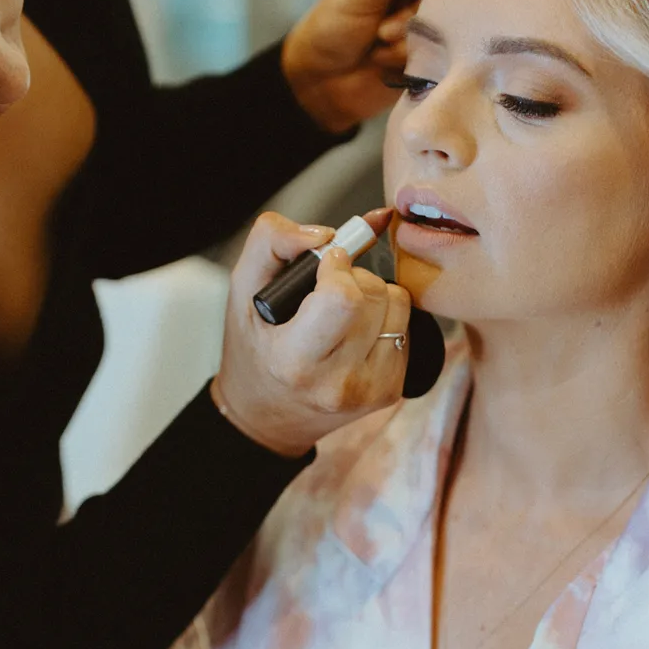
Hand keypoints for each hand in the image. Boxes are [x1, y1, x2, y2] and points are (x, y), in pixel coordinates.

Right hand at [211, 210, 412, 455]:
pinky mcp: (391, 391)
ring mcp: (370, 391)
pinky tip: (355, 334)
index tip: (322, 266)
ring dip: (373, 294)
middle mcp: (337, 383)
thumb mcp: (241, 289)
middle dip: (353, 276)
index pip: (344, 298)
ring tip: (340, 314)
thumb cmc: (253, 348)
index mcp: (295, 361)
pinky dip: (384, 318)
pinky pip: (407, 327)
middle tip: (324, 292)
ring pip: (398, 304)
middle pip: (374, 293)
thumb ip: (272, 241)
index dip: (337, 267)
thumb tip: (326, 233)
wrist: (268, 415)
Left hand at [281, 0, 436, 133]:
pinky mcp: (429, 50)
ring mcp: (425, 17)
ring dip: (409, 31)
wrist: (321, 85)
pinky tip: (383, 60)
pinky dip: (408, 54)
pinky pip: (438, 48)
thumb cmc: (330, 29)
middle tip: (389, 19)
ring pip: (444, 15)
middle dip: (421, 1)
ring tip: (379, 38)